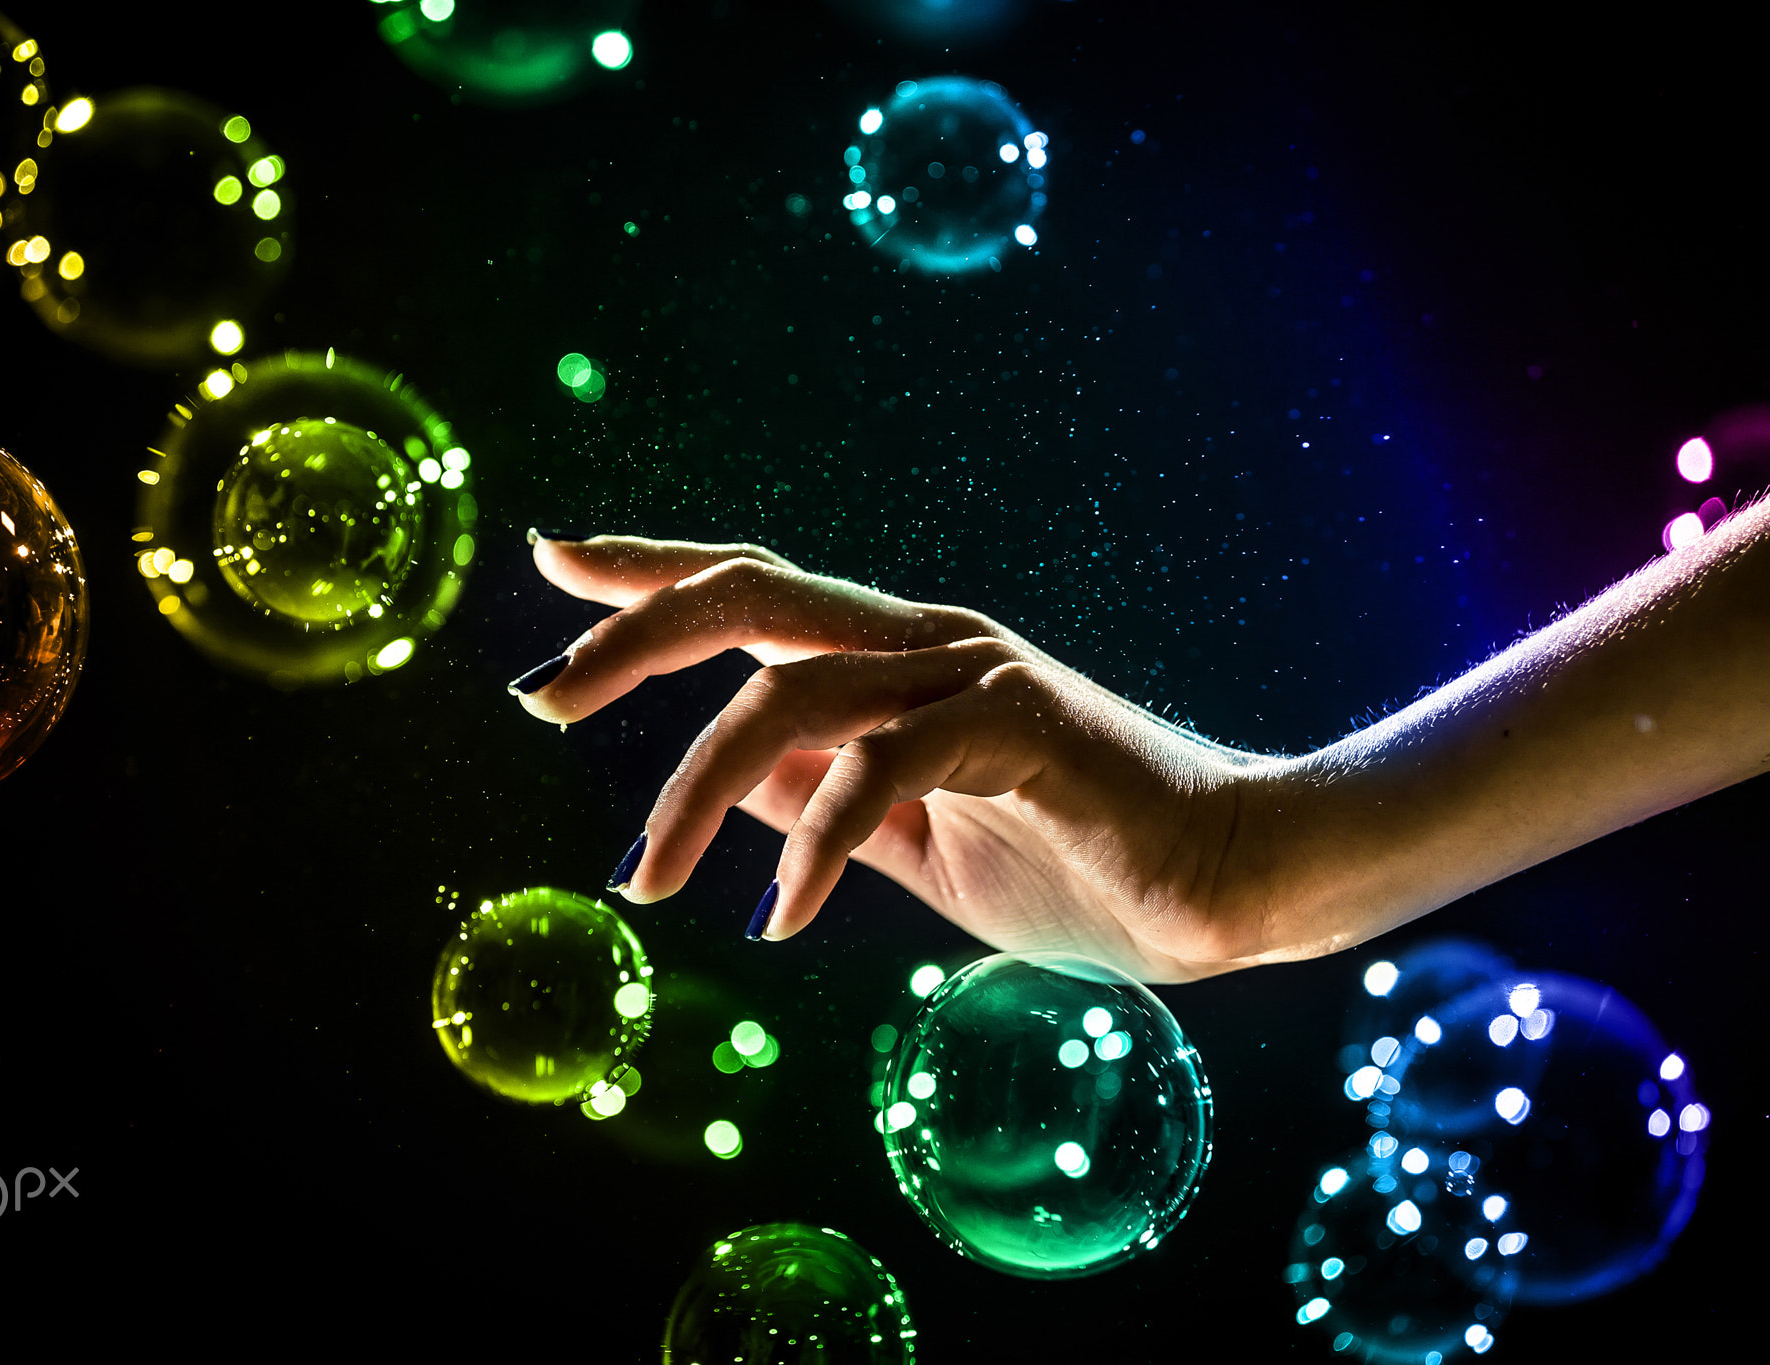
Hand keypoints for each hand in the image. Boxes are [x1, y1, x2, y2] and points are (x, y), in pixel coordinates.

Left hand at [507, 533, 1282, 982]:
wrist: (1229, 883)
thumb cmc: (1077, 861)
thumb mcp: (915, 839)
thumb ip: (829, 799)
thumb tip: (736, 784)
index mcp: (894, 660)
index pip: (752, 592)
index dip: (649, 571)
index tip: (554, 562)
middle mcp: (922, 643)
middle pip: (749, 596)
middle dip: (632, 633)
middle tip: (540, 697)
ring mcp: (973, 674)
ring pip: (791, 691)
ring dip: (696, 789)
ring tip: (648, 881)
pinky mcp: (1020, 725)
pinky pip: (884, 764)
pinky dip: (815, 844)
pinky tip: (779, 918)